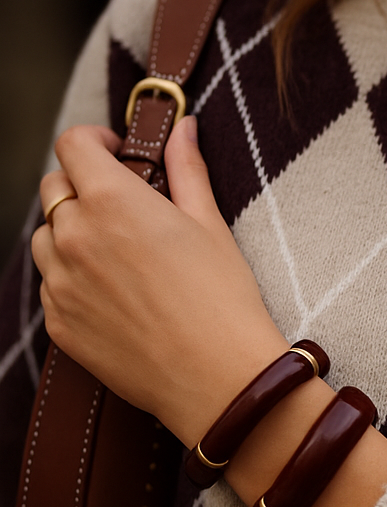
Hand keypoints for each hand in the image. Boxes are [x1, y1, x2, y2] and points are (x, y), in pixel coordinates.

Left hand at [32, 119, 287, 446]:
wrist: (217, 378)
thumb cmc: (222, 299)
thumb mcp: (209, 224)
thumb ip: (186, 169)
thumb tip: (184, 128)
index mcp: (111, 201)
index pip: (72, 145)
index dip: (94, 141)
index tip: (115, 153)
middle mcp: (74, 237)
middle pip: (54, 188)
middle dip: (83, 185)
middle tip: (123, 205)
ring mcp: (61, 283)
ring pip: (45, 238)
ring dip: (70, 233)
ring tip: (116, 253)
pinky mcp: (59, 324)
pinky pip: (52, 286)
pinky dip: (73, 279)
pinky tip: (116, 294)